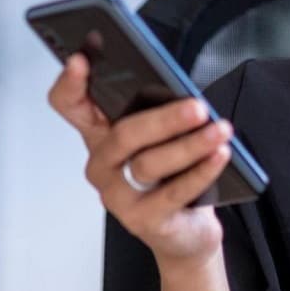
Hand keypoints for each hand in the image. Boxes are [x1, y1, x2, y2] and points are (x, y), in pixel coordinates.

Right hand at [47, 53, 234, 266]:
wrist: (185, 230)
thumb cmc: (170, 174)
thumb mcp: (160, 137)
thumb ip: (156, 110)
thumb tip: (180, 89)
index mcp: (100, 134)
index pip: (69, 104)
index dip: (69, 83)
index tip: (81, 60)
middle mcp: (102, 164)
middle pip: (121, 135)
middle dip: (163, 120)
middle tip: (197, 107)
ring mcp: (117, 195)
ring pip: (149, 164)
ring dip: (191, 146)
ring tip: (220, 131)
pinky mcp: (142, 220)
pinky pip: (173, 193)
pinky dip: (200, 172)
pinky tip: (219, 156)